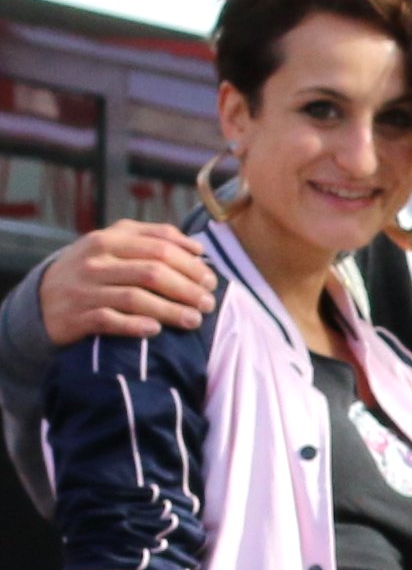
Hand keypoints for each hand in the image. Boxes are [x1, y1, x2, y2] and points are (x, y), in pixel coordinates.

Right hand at [42, 219, 217, 344]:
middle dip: (187, 288)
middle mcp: (94, 261)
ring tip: (194, 320)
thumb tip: (196, 249)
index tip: (210, 278)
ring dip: (170, 310)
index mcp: (107, 239)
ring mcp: (84, 288)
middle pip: (152, 271)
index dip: (190, 262)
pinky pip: (110, 320)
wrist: (42, 298)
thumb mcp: (111, 246)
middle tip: (208, 303)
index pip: (159, 245)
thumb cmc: (92, 271)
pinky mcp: (76, 316)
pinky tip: (156, 330)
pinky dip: (135, 325)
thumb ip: (149, 239)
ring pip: (135, 297)